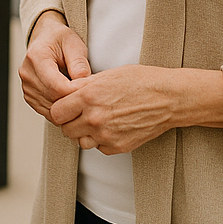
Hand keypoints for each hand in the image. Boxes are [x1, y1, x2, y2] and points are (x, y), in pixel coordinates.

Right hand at [19, 10, 91, 122]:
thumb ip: (79, 63)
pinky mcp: (30, 97)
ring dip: (69, 107)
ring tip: (81, 95)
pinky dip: (62, 110)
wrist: (46, 38)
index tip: (92, 88)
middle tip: (90, 94)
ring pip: (52, 110)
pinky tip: (71, 99)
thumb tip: (83, 84)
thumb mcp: (74, 43)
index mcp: (36, 57)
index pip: (58, 87)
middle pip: (54, 100)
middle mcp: (28, 74)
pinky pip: (48, 112)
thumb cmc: (60, 39)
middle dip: (75, 101)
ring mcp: (27, 87)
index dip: (77, 92)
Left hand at [49, 64, 175, 154]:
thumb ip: (82, 85)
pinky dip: (100, 141)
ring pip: (80, 142)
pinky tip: (110, 127)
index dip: (59, 109)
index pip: (56, 112)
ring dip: (83, 133)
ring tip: (94, 121)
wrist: (167, 98)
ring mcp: (106, 135)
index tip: (65, 106)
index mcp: (88, 96)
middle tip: (78, 114)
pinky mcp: (118, 147)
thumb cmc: (138, 81)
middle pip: (65, 129)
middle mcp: (94, 118)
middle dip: (69, 121)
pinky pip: (98, 148)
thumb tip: (64, 90)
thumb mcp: (106, 75)